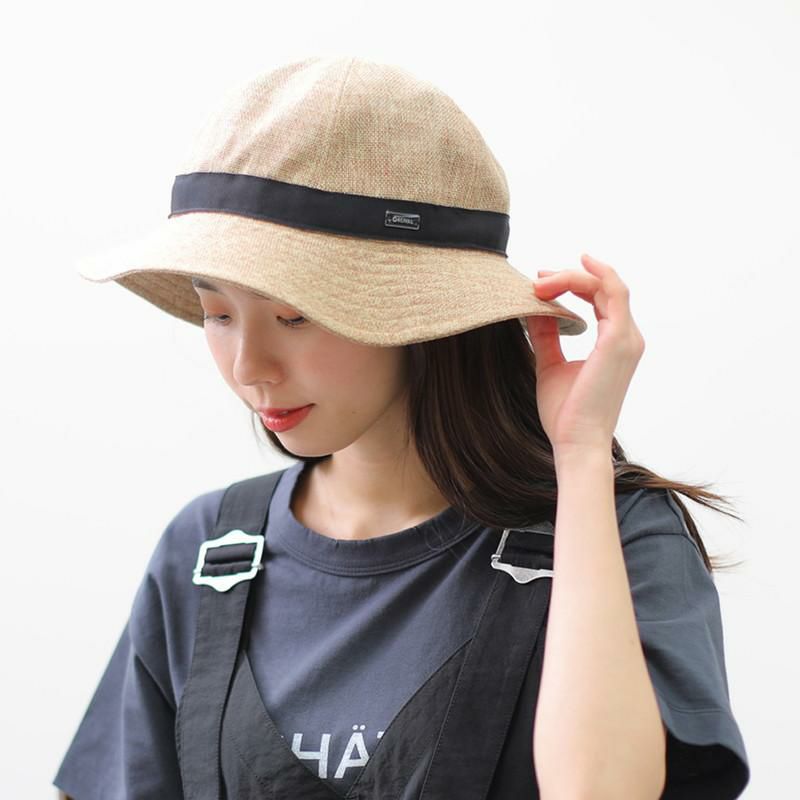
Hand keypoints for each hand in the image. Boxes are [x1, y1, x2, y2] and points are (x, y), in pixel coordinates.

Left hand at [526, 254, 644, 455]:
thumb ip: (546, 336)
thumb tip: (534, 309)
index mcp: (616, 343)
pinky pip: (611, 292)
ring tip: (540, 281)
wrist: (576, 441)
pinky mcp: (617, 341)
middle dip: (568, 277)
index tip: (541, 282)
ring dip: (571, 277)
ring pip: (606, 286)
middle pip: (603, 287)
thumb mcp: (550, 364)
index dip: (572, 283)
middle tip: (536, 278)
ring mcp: (627, 338)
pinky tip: (567, 272)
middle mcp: (628, 337)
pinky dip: (590, 277)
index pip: (600, 298)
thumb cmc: (566, 413)